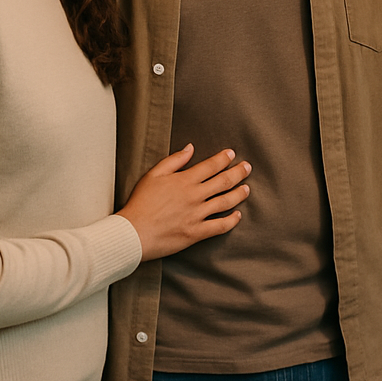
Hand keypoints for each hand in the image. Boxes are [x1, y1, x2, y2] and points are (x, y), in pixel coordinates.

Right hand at [117, 144, 250, 260]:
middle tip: (247, 167)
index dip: (223, 158)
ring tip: (247, 188)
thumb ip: (174, 160)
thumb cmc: (141, 202)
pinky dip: (231, 221)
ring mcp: (197, 215)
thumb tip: (190, 148)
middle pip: (223, 181)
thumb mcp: (154, 174)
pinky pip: (219, 227)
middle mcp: (194, 196)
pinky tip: (237, 215)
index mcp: (185, 180)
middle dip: (238, 172)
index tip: (232, 153)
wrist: (134, 232)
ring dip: (239, 194)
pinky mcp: (196, 233)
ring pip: (225, 202)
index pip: (211, 166)